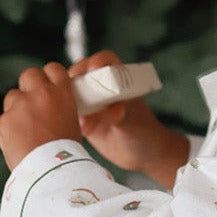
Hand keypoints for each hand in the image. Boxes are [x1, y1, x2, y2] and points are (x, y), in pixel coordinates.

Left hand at [0, 63, 81, 170]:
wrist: (51, 171)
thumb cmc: (67, 152)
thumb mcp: (73, 122)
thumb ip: (58, 107)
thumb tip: (50, 106)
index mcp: (62, 93)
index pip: (53, 68)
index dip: (51, 77)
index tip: (50, 85)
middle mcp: (40, 94)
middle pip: (30, 74)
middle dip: (30, 85)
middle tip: (35, 101)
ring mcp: (19, 107)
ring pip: (13, 96)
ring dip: (18, 107)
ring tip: (28, 127)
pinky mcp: (3, 121)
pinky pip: (5, 119)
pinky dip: (11, 128)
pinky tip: (20, 141)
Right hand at [69, 50, 189, 187]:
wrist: (143, 155)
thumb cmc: (145, 132)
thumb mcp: (133, 121)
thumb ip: (122, 114)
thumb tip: (114, 109)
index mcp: (119, 80)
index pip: (105, 61)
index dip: (96, 62)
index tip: (92, 70)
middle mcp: (103, 88)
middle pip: (82, 74)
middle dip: (75, 82)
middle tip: (75, 95)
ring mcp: (92, 103)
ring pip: (72, 94)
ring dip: (71, 102)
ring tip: (82, 117)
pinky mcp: (85, 119)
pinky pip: (71, 115)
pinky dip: (72, 120)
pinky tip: (84, 130)